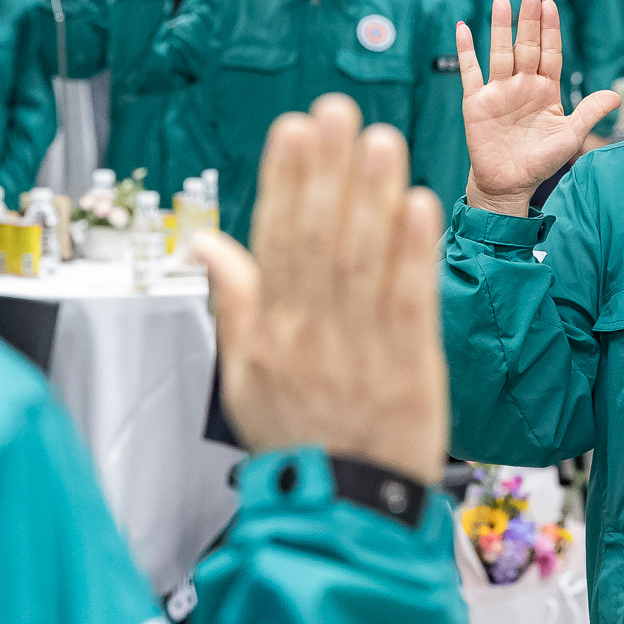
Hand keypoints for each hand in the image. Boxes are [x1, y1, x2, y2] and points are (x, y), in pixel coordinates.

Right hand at [193, 95, 448, 484]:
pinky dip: (414, 253)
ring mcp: (362, 349)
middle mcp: (312, 334)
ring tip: (381, 139)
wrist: (346, 512)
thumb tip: (205, 243)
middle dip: (328, 171)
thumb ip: (232, 302)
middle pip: (319, 240)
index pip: (274, 243)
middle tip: (336, 111)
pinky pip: (411, 301)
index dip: (284, 183)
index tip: (292, 130)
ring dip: (372, 196)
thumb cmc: (298, 439)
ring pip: (365, 262)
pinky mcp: (411, 365)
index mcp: (270, 332)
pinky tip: (419, 206)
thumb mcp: (243, 377)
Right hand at [455, 0, 619, 215]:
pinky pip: (470, 72)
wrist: (509, 184)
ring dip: (499, 26)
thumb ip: (590, 112)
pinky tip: (463, 28)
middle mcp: (522, 84)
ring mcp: (498, 91)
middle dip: (528, 18)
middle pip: (526, 45)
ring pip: (500, 51)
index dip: (550, 28)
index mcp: (546, 89)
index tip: (550, 3)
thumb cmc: (540, 161)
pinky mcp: (476, 102)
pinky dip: (465, 51)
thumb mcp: (571, 136)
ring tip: (501, 0)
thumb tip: (617, 96)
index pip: (549, 52)